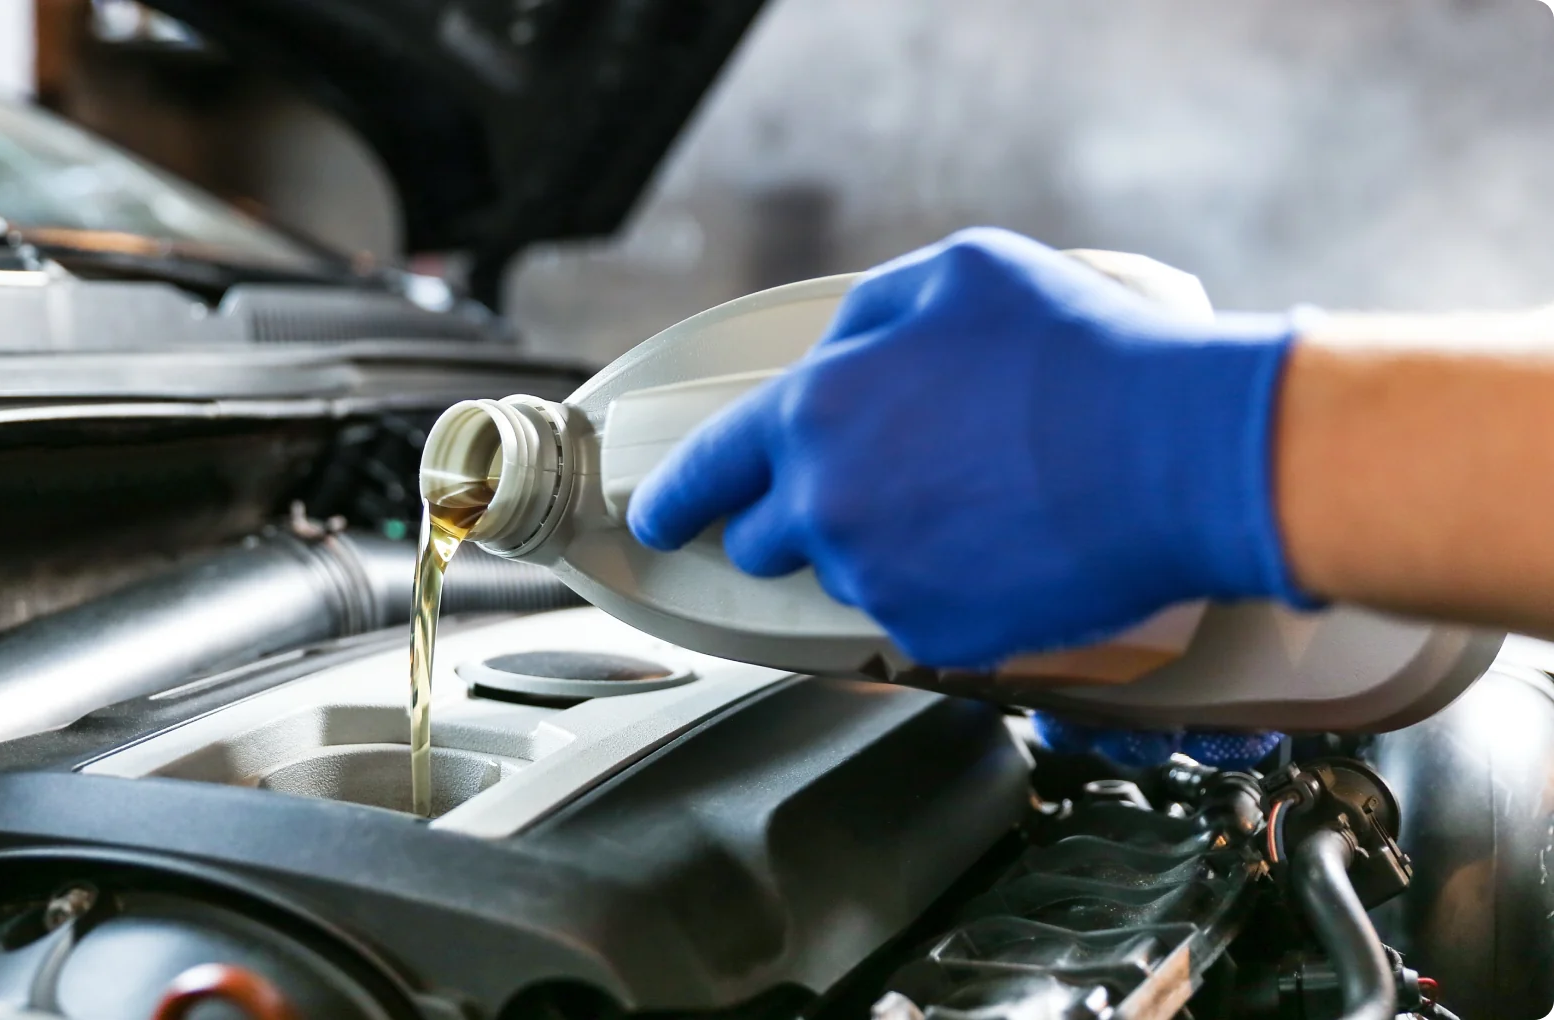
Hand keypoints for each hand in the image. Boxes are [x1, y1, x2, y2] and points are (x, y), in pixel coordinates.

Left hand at [626, 227, 1304, 668]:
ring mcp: (879, 580)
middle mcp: (827, 506)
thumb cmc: (1079, 352)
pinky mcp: (937, 636)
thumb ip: (865, 319)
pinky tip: (1002, 543)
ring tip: (972, 503)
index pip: (709, 468)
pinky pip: (912, 616)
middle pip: (767, 539)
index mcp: (814, 412)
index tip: (658, 516)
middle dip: (798, 517)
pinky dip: (941, 588)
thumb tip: (834, 357)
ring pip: (845, 576)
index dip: (678, 495)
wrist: (1182, 455)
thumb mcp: (956, 275)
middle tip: (878, 487)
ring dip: (881, 547)